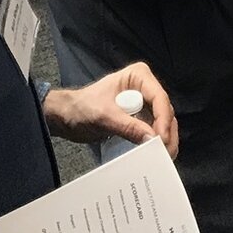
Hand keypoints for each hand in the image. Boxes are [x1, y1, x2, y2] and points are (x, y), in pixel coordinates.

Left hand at [43, 63, 179, 156]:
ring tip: (164, 156)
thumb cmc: (80, 108)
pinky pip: (154, 129)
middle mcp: (145, 87)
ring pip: (163, 121)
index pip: (159, 98)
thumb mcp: (104, 116)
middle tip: (166, 152)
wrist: (66, 116)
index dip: (163, 119)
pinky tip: (156, 154)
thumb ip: (128, 126)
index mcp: (138, 76)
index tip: (162, 139)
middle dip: (166, 132)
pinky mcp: (140, 117)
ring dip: (164, 138)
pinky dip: (155, 141)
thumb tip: (152, 139)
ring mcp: (144, 102)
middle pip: (165, 110)